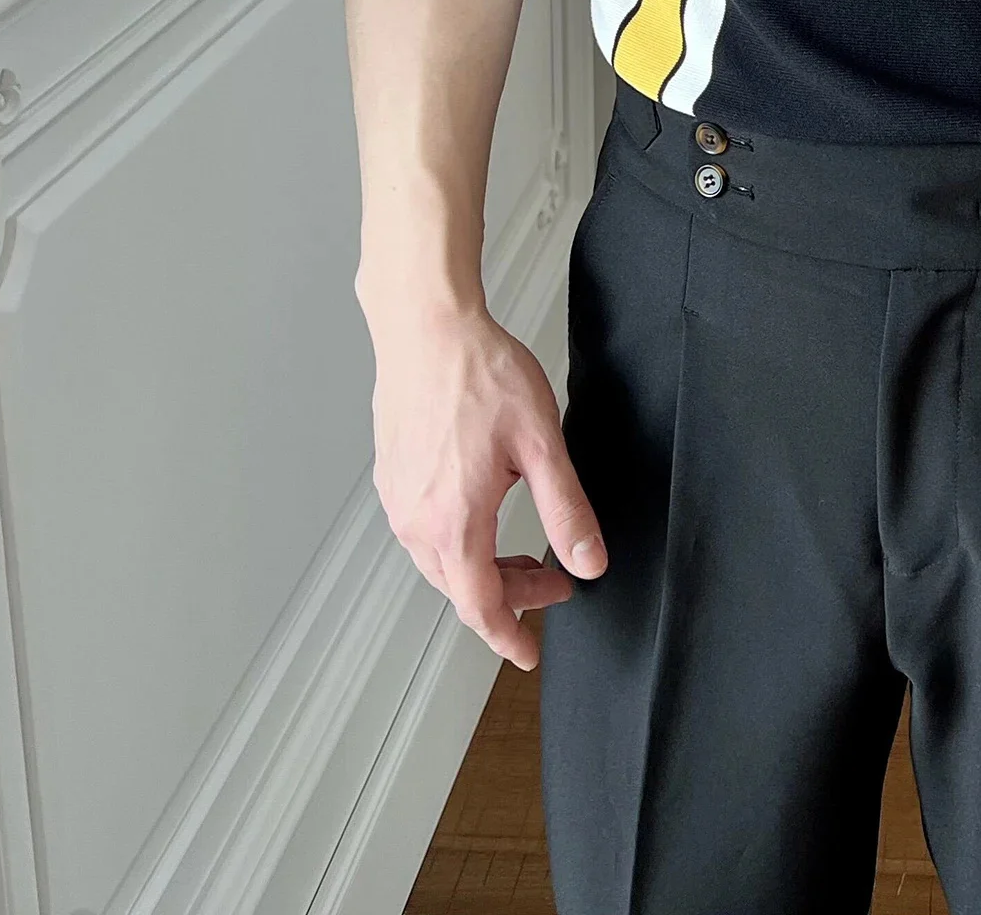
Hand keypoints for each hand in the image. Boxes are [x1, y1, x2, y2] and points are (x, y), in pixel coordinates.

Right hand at [366, 294, 606, 668]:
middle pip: (461, 588)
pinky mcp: (391, 476)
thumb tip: (588, 563)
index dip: (508, 635)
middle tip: (552, 583)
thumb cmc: (480, 374)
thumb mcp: (542, 444)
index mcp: (454, 521)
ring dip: (483, 569)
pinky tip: (484, 515)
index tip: (529, 652)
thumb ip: (566, 510)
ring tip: (523, 555)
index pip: (480, 606)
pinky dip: (458, 543)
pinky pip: (423, 532)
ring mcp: (397, 499)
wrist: (427, 327)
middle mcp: (416, 520)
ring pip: (440, 562)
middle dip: (508, 598)